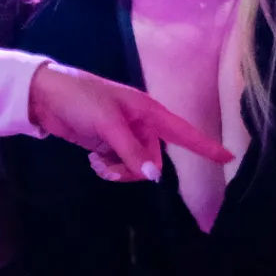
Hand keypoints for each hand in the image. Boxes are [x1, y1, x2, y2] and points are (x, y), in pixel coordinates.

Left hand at [27, 63, 228, 184]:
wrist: (46, 97)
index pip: (183, 132)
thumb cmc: (81, 100)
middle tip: (109, 168)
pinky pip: (120, 165)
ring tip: (98, 164)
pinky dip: (109, 168)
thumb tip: (154, 177)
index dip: (206, 146)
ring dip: (119, 172)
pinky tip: (93, 160)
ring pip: (137, 166)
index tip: (229, 156)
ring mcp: (125, 135)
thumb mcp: (107, 124)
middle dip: (135, 170)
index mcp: (148, 112)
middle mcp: (141, 124)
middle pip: (154, 160)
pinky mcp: (109, 144)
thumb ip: (131, 151)